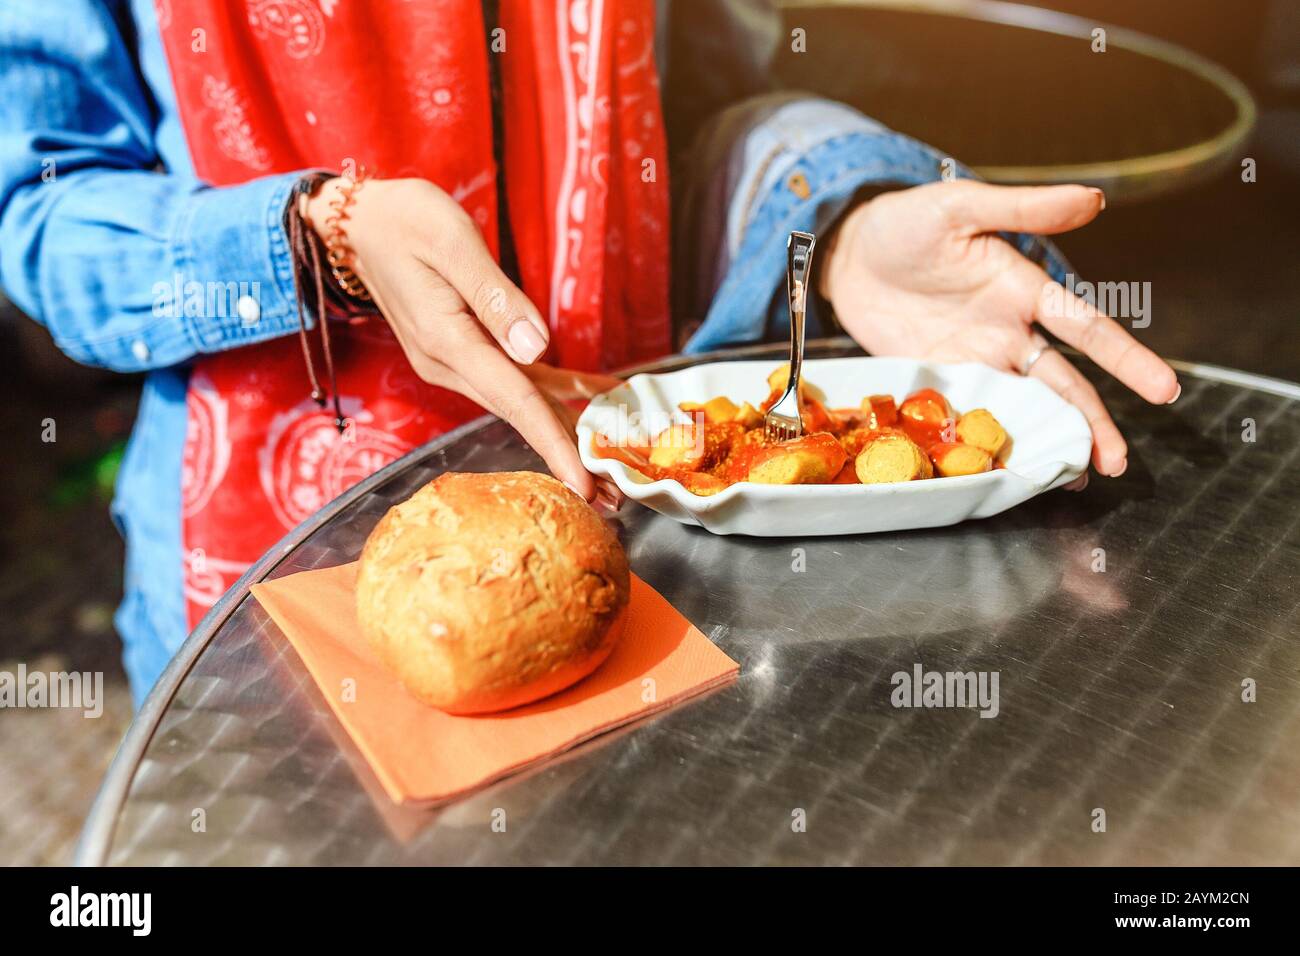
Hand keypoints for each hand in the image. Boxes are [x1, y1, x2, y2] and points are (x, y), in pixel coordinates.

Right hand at [304, 177, 617, 503]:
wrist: (355, 223)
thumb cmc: (403, 220)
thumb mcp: (453, 243)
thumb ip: (497, 298)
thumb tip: (538, 348)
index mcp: (448, 342)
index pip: (515, 402)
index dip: (554, 444)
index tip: (585, 484)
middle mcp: (450, 364)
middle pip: (521, 415)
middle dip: (569, 458)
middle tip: (616, 497)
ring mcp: (454, 361)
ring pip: (521, 402)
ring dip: (565, 433)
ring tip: (609, 468)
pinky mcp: (461, 351)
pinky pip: (515, 379)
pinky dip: (554, 391)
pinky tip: (591, 396)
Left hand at [821, 180, 1179, 477]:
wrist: (847, 253)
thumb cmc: (907, 221)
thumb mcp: (962, 207)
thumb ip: (1023, 208)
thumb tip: (1094, 198)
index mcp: (1024, 290)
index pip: (1086, 329)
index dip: (1125, 359)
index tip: (1163, 389)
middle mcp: (1007, 331)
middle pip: (1062, 384)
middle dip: (1093, 423)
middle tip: (1117, 464)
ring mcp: (972, 359)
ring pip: (1025, 407)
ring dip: (1051, 439)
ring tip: (1077, 477)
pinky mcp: (936, 379)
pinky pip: (971, 414)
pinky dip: (991, 442)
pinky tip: (1010, 469)